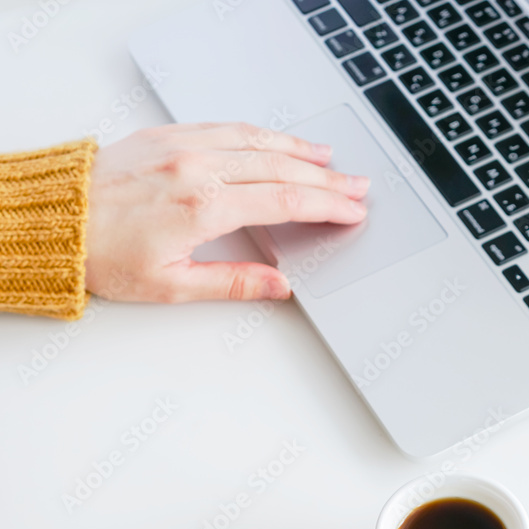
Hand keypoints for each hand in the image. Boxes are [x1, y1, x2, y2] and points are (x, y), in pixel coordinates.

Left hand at [84, 122, 368, 303]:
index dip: (325, 205)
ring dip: (299, 148)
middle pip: (280, 166)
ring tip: (329, 157)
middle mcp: (197, 167)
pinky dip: (260, 133)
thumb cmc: (103, 255)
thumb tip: (278, 286)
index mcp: (203, 207)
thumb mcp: (171, 287)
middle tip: (357, 185)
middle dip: (326, 177)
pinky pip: (226, 127)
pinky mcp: (166, 136)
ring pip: (257, 139)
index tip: (351, 211)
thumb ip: (233, 284)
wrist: (56, 221)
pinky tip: (275, 139)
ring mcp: (182, 146)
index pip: (284, 200)